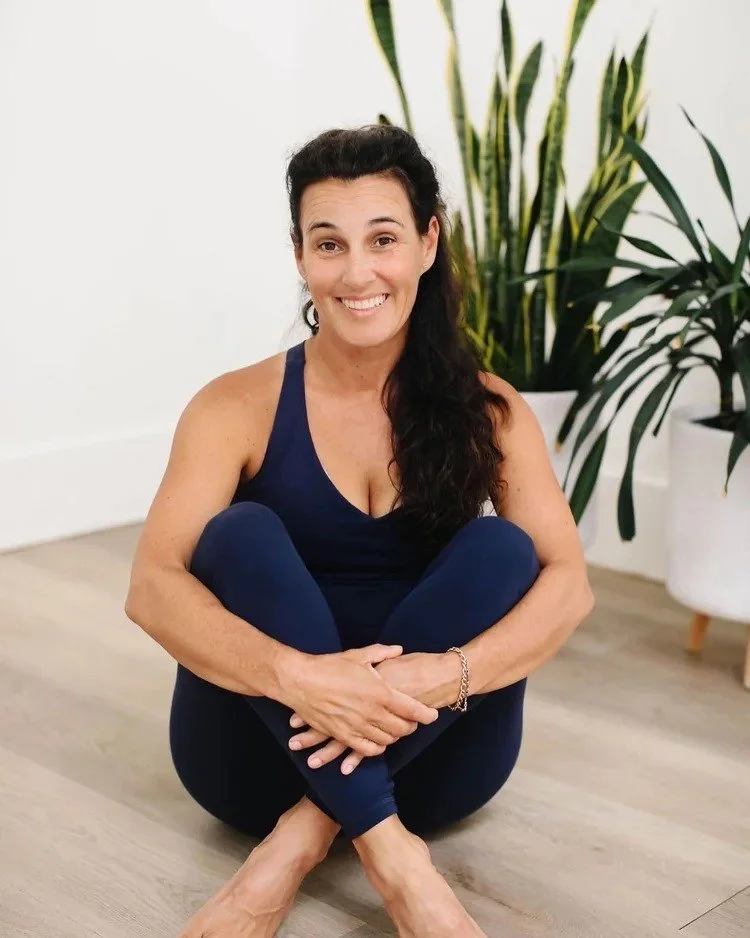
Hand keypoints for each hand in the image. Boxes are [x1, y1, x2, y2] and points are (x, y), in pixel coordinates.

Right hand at [281, 644, 438, 762]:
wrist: (301, 681)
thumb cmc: (330, 666)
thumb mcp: (359, 655)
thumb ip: (382, 653)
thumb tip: (398, 650)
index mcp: (379, 692)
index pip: (411, 709)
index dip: (425, 714)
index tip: (432, 715)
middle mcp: (371, 712)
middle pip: (402, 728)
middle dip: (411, 726)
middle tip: (413, 721)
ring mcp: (357, 726)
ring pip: (386, 740)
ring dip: (395, 736)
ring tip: (396, 729)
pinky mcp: (343, 735)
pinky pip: (367, 749)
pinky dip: (377, 747)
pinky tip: (379, 741)